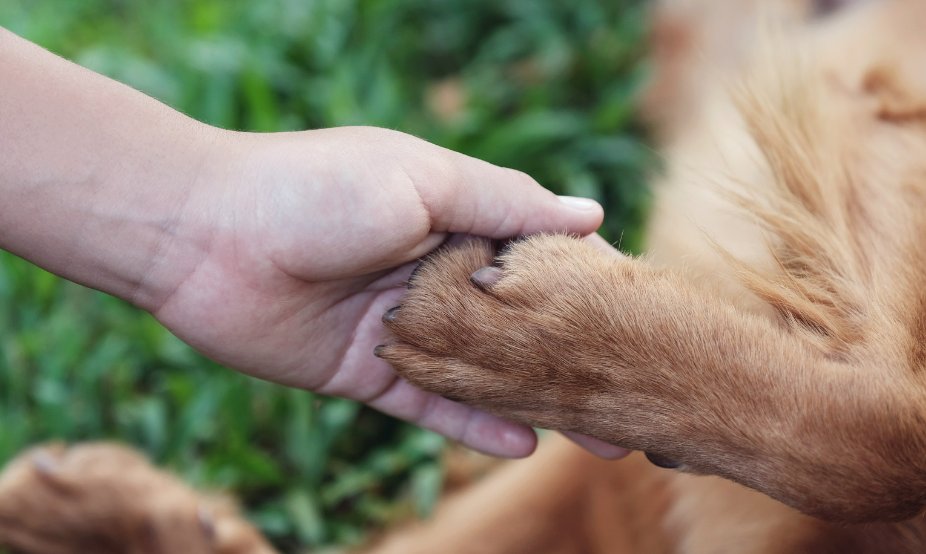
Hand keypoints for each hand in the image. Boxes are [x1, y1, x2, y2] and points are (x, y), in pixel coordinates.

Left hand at [146, 126, 604, 456]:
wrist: (203, 235)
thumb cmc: (315, 188)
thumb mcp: (422, 179)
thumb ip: (504, 202)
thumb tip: (591, 214)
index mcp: (453, 220)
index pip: (533, 259)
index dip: (583, 289)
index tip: (636, 321)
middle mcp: (432, 273)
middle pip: (515, 324)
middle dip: (569, 358)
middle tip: (630, 393)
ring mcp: (400, 326)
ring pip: (480, 370)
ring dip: (535, 399)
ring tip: (597, 432)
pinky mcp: (364, 369)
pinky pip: (428, 402)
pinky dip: (471, 421)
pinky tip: (521, 439)